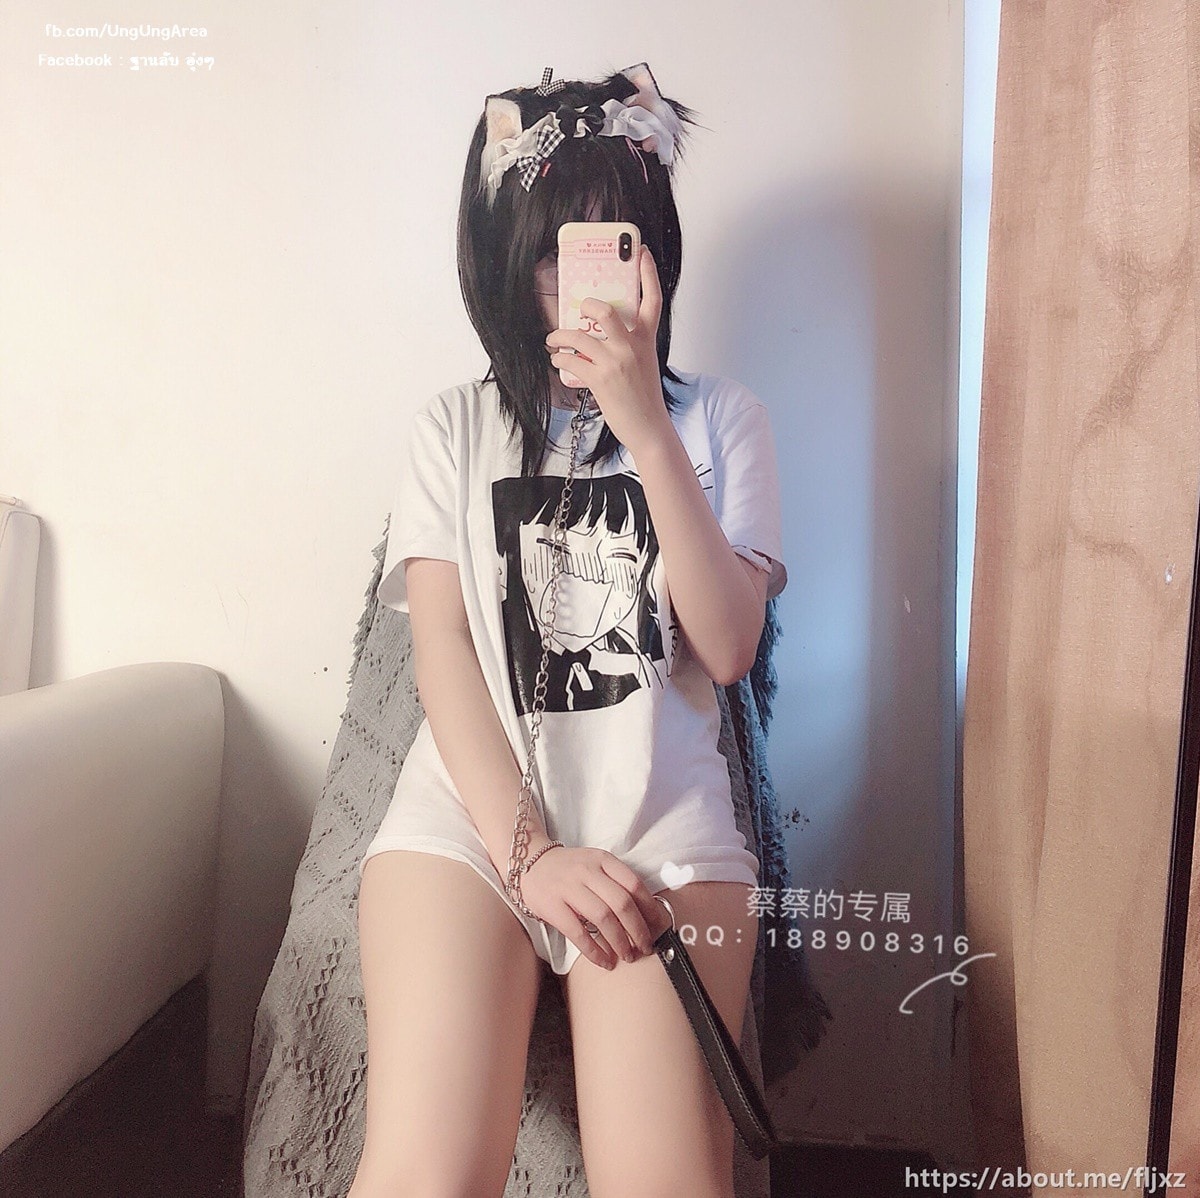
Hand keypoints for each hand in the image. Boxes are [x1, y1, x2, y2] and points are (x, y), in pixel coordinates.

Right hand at [518, 842, 663, 969]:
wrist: (529, 863)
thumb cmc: (569, 869)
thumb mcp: (595, 864)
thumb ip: (616, 882)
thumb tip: (646, 914)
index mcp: (602, 860)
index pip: (634, 884)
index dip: (650, 908)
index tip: (659, 926)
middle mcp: (587, 871)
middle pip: (622, 903)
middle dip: (638, 930)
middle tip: (646, 947)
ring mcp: (569, 887)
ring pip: (603, 918)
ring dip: (620, 941)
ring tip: (628, 956)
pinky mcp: (552, 906)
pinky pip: (578, 932)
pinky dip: (595, 951)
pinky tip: (605, 961)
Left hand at [544, 245, 674, 457]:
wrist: (649, 427)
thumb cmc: (644, 397)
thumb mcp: (644, 363)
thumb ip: (629, 344)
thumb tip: (596, 334)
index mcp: (647, 339)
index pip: (652, 299)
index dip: (647, 273)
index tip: (640, 252)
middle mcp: (632, 347)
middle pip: (606, 311)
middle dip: (587, 307)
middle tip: (579, 311)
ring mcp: (616, 362)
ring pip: (578, 336)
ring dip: (559, 337)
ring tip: (554, 341)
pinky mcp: (601, 380)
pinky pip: (571, 361)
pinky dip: (559, 360)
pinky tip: (558, 361)